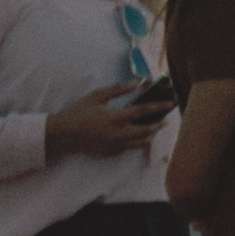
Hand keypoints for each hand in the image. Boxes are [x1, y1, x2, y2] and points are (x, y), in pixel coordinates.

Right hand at [45, 85, 163, 154]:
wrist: (64, 134)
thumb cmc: (80, 112)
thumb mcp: (97, 96)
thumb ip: (118, 89)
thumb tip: (137, 83)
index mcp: (115, 118)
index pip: (143, 111)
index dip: (159, 106)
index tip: (170, 103)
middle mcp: (118, 134)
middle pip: (146, 131)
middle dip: (158, 124)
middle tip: (165, 118)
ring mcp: (115, 145)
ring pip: (140, 142)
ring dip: (150, 134)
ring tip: (156, 127)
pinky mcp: (111, 152)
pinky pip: (130, 147)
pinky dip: (137, 140)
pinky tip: (139, 133)